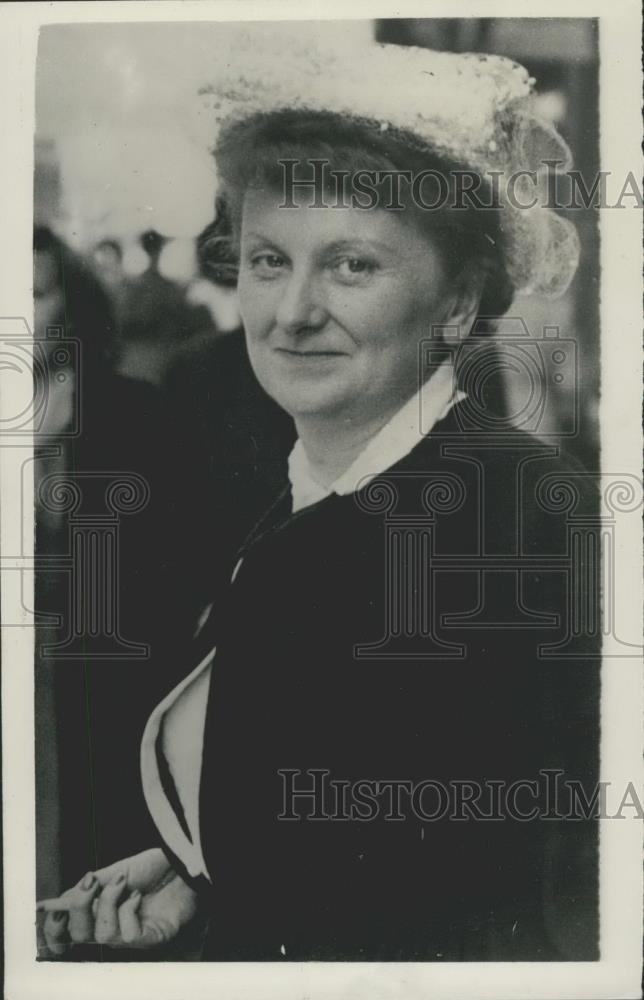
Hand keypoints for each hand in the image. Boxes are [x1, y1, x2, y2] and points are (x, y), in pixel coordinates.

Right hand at [37, 848, 199, 955]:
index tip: (50, 907)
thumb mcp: (114, 872)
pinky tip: (139, 895)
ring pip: (102, 936)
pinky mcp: (151, 938)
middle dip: (78, 908)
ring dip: (108, 903)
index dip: (54, 928)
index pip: (69, 932)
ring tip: (124, 882)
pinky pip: (128, 935)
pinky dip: (129, 909)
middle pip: (79, 936)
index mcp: (100, 912)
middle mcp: (113, 927)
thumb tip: (55, 899)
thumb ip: (86, 888)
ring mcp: (132, 935)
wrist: (184, 863)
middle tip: (91, 882)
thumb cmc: (153, 869)